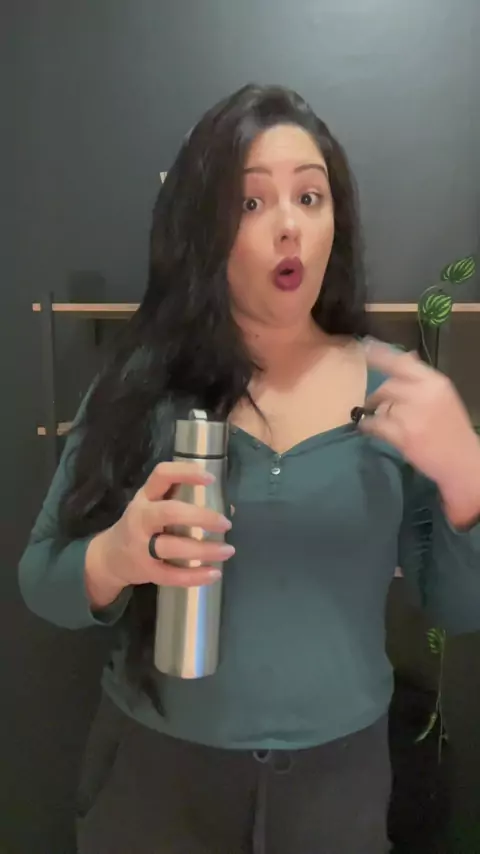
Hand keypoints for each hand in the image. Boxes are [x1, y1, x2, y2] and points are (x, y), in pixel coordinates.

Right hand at [85, 462, 233, 606]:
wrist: (108, 557)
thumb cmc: (141, 526)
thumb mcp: (152, 506)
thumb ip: (182, 501)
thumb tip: (230, 508)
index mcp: (145, 497)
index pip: (162, 475)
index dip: (186, 473)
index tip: (211, 478)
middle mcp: (141, 518)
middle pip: (170, 512)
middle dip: (201, 517)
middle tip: (225, 523)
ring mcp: (140, 546)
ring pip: (173, 546)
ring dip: (204, 549)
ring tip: (228, 550)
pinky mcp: (145, 571)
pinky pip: (172, 575)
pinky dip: (195, 576)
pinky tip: (214, 573)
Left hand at [359, 342, 479, 526]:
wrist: (462, 461)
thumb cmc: (451, 428)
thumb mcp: (443, 397)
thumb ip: (422, 379)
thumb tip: (405, 355)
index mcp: (436, 382)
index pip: (403, 363)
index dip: (381, 354)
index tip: (365, 345)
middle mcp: (424, 394)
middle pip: (387, 386)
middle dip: (377, 395)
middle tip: (372, 403)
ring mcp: (412, 415)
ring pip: (381, 406)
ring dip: (377, 412)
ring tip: (381, 420)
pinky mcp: (403, 436)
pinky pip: (376, 425)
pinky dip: (369, 426)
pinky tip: (370, 428)